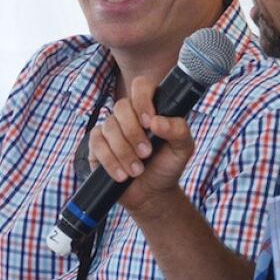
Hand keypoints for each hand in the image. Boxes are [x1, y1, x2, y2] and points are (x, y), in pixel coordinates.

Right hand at [88, 76, 196, 218]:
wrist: (151, 193)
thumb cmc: (167, 166)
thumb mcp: (183, 149)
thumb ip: (179, 130)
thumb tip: (157, 121)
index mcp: (150, 108)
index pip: (141, 86)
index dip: (142, 99)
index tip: (149, 122)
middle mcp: (129, 115)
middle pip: (121, 106)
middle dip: (134, 133)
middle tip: (147, 153)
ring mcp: (111, 128)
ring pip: (109, 127)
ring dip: (124, 152)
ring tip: (137, 170)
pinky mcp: (97, 145)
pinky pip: (97, 144)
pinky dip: (111, 161)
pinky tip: (122, 174)